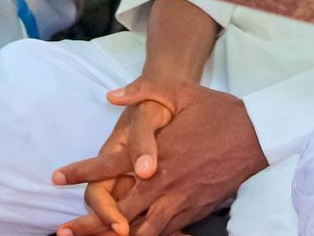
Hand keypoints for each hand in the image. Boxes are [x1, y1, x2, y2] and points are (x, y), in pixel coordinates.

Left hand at [55, 77, 267, 235]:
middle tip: (62, 231)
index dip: (80, 172)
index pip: (108, 166)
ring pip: (139, 231)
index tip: (55, 177)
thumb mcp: (179, 91)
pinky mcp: (193, 213)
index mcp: (154, 154)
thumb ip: (142, 91)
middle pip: (117, 212)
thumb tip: (110, 95)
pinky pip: (164, 233)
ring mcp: (179, 202)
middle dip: (87, 223)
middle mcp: (162, 183)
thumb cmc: (218, 111)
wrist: (258, 135)